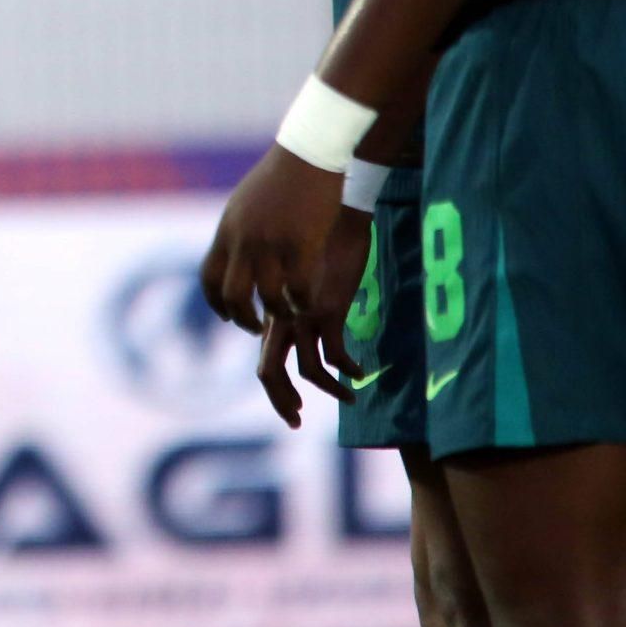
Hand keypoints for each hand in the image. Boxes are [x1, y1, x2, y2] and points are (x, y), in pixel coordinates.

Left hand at [200, 144, 346, 332]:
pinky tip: (308, 302)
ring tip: (289, 314)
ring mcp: (272, 243)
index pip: (209, 278)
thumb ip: (236, 230)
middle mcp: (244, 241)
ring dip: (277, 313)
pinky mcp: (301, 244)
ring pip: (267, 298)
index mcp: (228, 231)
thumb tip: (230, 250)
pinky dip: (302, 302)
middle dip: (242, 318)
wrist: (308, 153)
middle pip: (233, 295)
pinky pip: (298, 288)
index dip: (216, 304)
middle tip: (256, 328)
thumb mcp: (245, 203)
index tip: (227, 317)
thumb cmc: (279, 176)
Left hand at [254, 210, 371, 427]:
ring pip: (307, 370)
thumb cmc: (320, 233)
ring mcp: (301, 313)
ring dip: (329, 389)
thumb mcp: (303, 273)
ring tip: (349, 397)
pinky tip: (362, 371)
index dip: (274, 388)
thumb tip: (304, 315)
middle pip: (268, 372)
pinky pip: (336, 354)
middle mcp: (281, 316)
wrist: (332, 206)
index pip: (264, 358)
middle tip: (296, 420)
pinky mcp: (326, 308)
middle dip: (282, 402)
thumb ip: (299, 297)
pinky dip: (348, 368)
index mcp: (274, 310)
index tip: (292, 406)